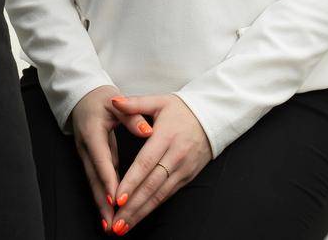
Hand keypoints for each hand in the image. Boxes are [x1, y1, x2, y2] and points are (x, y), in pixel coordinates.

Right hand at [71, 86, 154, 232]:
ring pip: (94, 184)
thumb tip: (147, 130)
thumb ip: (132, 116)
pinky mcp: (91, 160)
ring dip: (102, 205)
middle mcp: (86, 148)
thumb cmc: (100, 98)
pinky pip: (97, 181)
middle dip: (103, 203)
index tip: (117, 198)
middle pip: (95, 179)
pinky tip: (110, 212)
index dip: (109, 179)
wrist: (81, 96)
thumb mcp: (115, 102)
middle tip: (112, 223)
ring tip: (110, 226)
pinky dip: (103, 197)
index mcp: (93, 133)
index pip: (102, 159)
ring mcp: (86, 156)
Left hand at [104, 93, 212, 233]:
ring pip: (159, 195)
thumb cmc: (182, 109)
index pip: (146, 163)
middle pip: (151, 185)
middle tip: (116, 223)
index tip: (118, 198)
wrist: (213, 117)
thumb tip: (114, 101)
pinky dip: (153, 207)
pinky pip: (168, 195)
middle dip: (133, 206)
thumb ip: (135, 104)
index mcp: (166, 137)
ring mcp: (183, 169)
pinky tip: (139, 217)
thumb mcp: (159, 101)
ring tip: (124, 226)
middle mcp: (175, 156)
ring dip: (141, 212)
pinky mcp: (187, 177)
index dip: (132, 182)